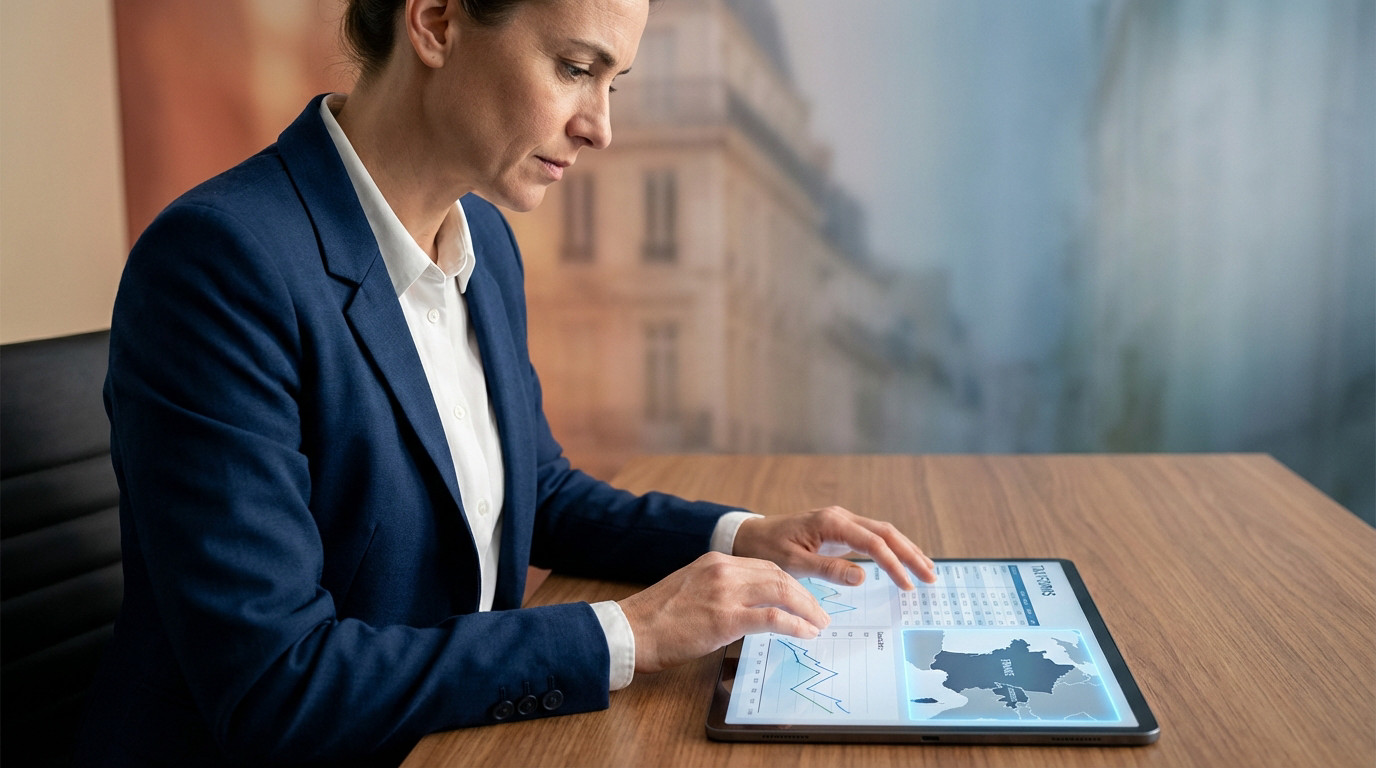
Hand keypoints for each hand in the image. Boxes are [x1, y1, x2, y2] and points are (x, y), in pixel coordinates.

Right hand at [618, 552, 831, 673]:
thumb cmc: (656, 619)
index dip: (789, 583)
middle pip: (779, 576)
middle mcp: (723, 570)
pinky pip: (772, 618)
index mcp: (714, 561)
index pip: (765, 566)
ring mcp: (725, 593)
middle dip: (805, 595)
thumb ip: (718, 591)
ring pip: (781, 592)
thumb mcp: (689, 590)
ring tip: (819, 624)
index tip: (803, 598)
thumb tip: (746, 608)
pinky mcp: (725, 619)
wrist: (631, 631)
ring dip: (807, 609)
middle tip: (820, 613)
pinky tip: (805, 633)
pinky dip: (795, 625)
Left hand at [732, 506, 936, 589]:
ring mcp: (842, 523)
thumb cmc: (767, 549)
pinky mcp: (840, 532)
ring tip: (926, 570)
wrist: (750, 536)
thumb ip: (828, 569)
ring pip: (883, 533)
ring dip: (905, 550)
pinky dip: (890, 550)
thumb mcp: (793, 564)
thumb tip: (863, 576)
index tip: (907, 585)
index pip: (873, 542)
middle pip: (886, 533)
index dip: (894, 563)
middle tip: (930, 577)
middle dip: (910, 554)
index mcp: (831, 523)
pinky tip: (902, 563)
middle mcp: (841, 518)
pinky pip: (871, 538)